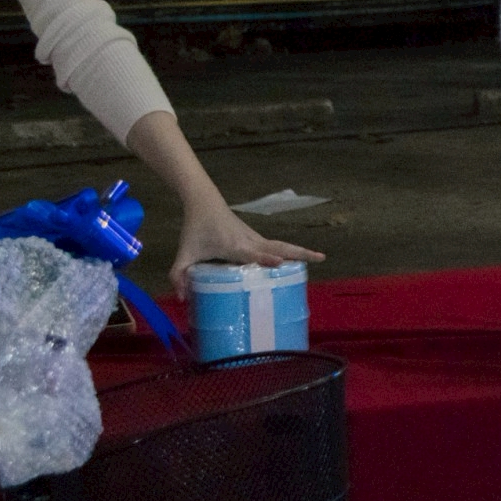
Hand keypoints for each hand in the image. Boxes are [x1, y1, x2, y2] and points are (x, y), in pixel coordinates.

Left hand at [169, 200, 323, 297]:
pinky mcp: (255, 237)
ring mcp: (255, 238)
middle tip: (321, 258)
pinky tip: (294, 259)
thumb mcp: (184, 253)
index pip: (254, 254)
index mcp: (234, 246)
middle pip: (280, 247)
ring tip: (317, 258)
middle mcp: (250, 241)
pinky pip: (275, 245)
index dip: (266, 259)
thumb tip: (181, 298)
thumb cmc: (196, 228)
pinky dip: (288, 250)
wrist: (204, 202)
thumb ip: (179, 274)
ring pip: (281, 245)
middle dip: (300, 252)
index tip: (281, 263)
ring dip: (299, 250)